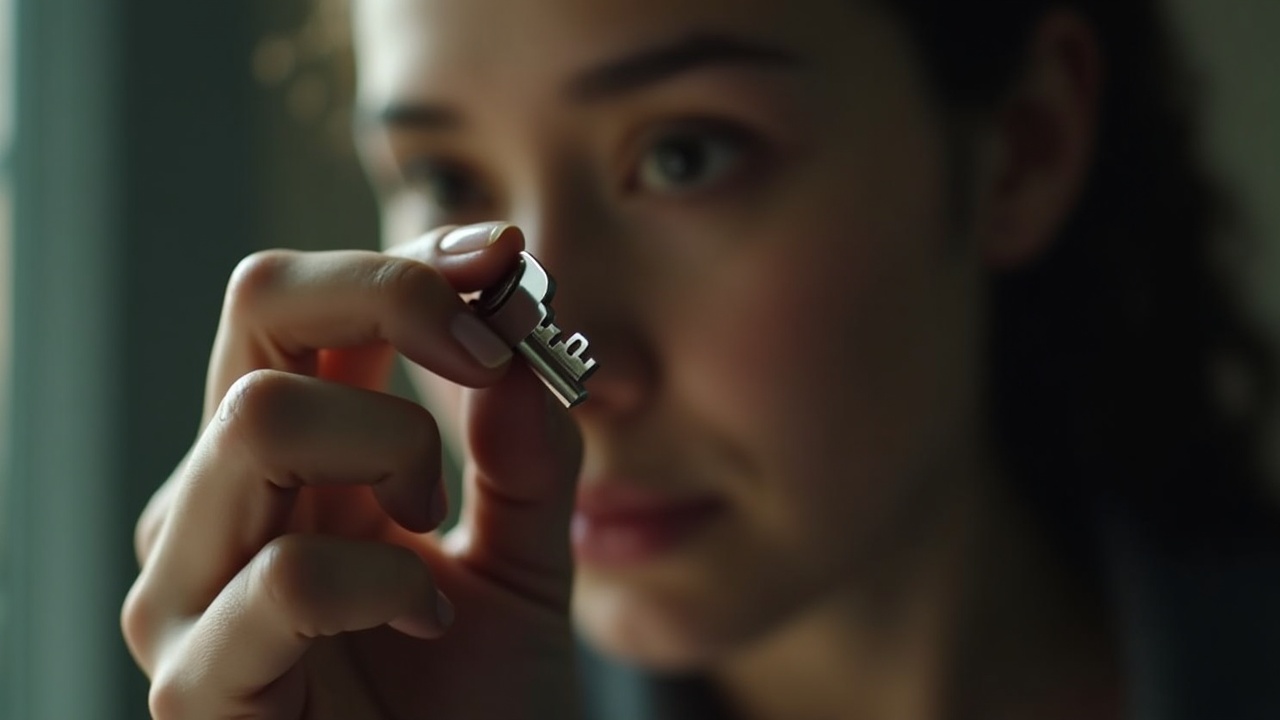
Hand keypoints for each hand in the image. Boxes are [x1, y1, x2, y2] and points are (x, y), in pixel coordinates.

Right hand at [122, 223, 584, 718]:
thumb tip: (514, 339)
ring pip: (262, 418)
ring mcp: (191, 588)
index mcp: (293, 458)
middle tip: (490, 357)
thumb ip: (527, 456)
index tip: (505, 262)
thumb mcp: (528, 560)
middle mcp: (220, 499)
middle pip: (259, 304)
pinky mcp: (196, 685)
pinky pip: (285, 577)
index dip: (407, 260)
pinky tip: (426, 620)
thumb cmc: (477, 707)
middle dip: (396, 296)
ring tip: (437, 526)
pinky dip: (382, 583)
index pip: (305, 299)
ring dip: (392, 446)